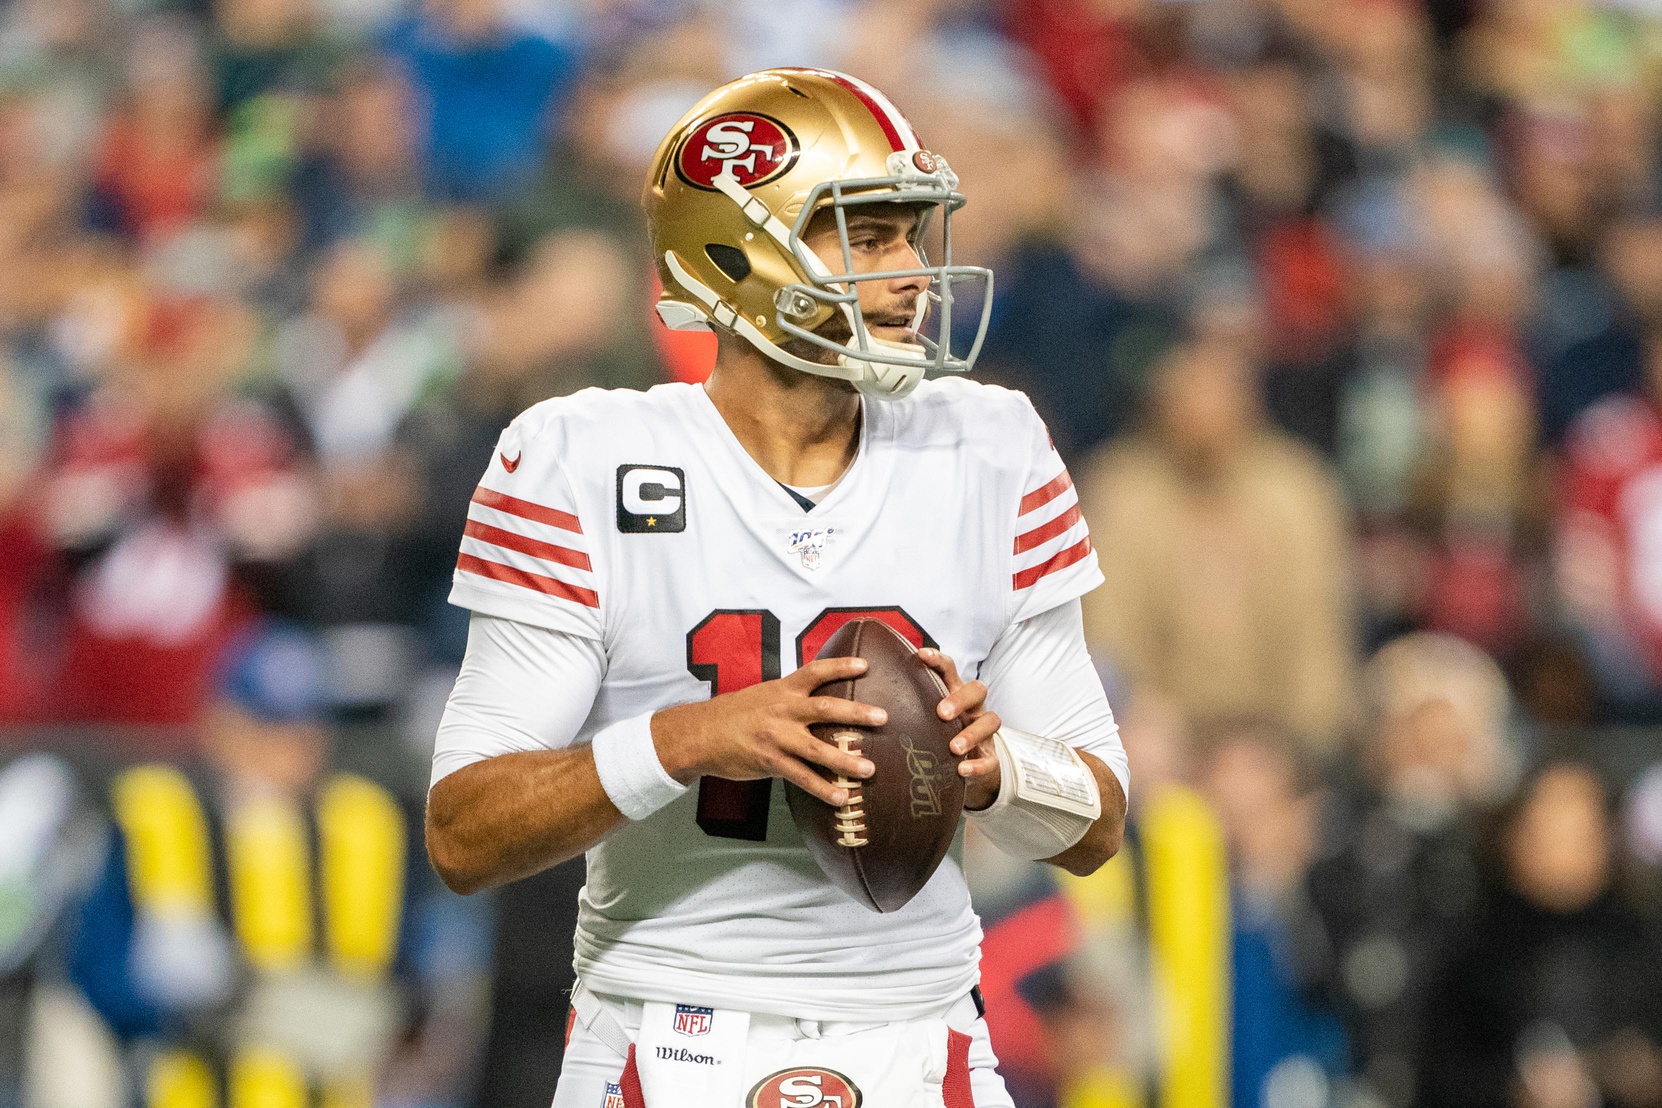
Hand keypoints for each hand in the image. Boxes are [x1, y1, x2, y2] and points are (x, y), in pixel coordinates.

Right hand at [652, 657, 883, 805]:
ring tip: (870, 770)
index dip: (841, 666)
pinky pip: (801, 778)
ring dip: (846, 760)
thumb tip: (821, 699)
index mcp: (783, 689)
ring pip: (817, 749)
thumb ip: (791, 696)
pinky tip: (841, 798)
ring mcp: (777, 737)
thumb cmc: (734, 714)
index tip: (866, 665)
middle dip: (856, 713)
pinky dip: (823, 789)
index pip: (816, 672)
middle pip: (825, 708)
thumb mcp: (763, 695)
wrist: (699, 734)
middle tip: (883, 717)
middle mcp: (783, 710)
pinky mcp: (770, 762)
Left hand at [917, 648, 1002, 810]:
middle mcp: (972, 709)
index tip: (920, 655)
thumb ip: (902, 708)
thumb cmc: (937, 737)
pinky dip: (978, 765)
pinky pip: (991, 760)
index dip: (938, 660)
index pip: (950, 670)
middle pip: (977, 690)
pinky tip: (962, 770)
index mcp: (954, 694)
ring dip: (971, 733)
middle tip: (941, 712)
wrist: (966, 770)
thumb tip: (856, 694)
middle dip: (960, 699)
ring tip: (953, 748)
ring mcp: (984, 733)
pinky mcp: (990, 758)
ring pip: (991, 721)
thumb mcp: (923, 720)